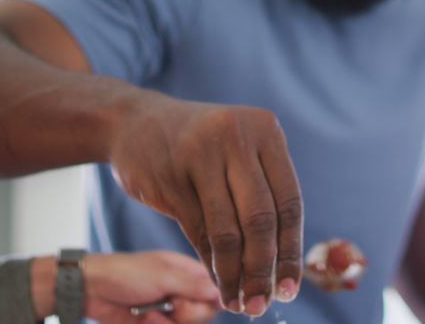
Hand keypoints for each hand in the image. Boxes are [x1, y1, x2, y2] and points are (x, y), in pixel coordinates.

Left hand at [84, 251, 219, 323]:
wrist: (91, 290)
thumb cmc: (125, 273)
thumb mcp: (163, 275)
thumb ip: (194, 285)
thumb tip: (223, 291)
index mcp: (187, 272)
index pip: (215, 289)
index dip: (211, 300)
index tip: (199, 300)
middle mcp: (181, 291)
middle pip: (204, 313)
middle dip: (188, 314)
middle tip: (172, 305)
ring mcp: (168, 309)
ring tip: (149, 314)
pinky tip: (142, 319)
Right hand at [109, 98, 303, 315]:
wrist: (133, 122)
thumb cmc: (198, 147)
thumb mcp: (237, 149)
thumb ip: (263, 190)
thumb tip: (286, 264)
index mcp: (265, 129)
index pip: (289, 201)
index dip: (291, 250)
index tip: (290, 288)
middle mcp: (236, 137)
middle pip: (261, 219)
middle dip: (263, 269)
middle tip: (262, 303)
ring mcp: (201, 154)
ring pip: (227, 231)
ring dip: (235, 275)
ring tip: (238, 301)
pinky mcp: (170, 176)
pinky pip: (198, 232)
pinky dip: (210, 264)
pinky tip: (217, 282)